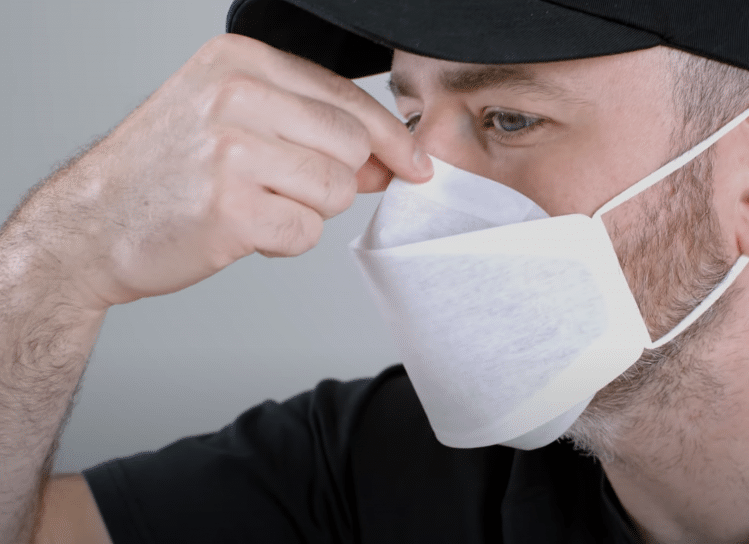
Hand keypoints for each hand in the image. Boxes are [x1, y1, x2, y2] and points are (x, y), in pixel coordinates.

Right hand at [35, 33, 431, 309]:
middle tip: (279, 188)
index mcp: (239, 60)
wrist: (90, 224)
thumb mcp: (230, 119)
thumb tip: (390, 161)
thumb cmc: (166, 172)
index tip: (414, 162)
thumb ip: (310, 129)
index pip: (346, 98)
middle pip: (352, 146)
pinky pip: (306, 233)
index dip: (389, 137)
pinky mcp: (231, 209)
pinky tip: (241, 230)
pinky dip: (283, 243)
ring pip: (336, 191)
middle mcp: (236, 95)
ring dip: (305, 211)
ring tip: (251, 204)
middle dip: (333, 179)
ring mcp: (232, 151)